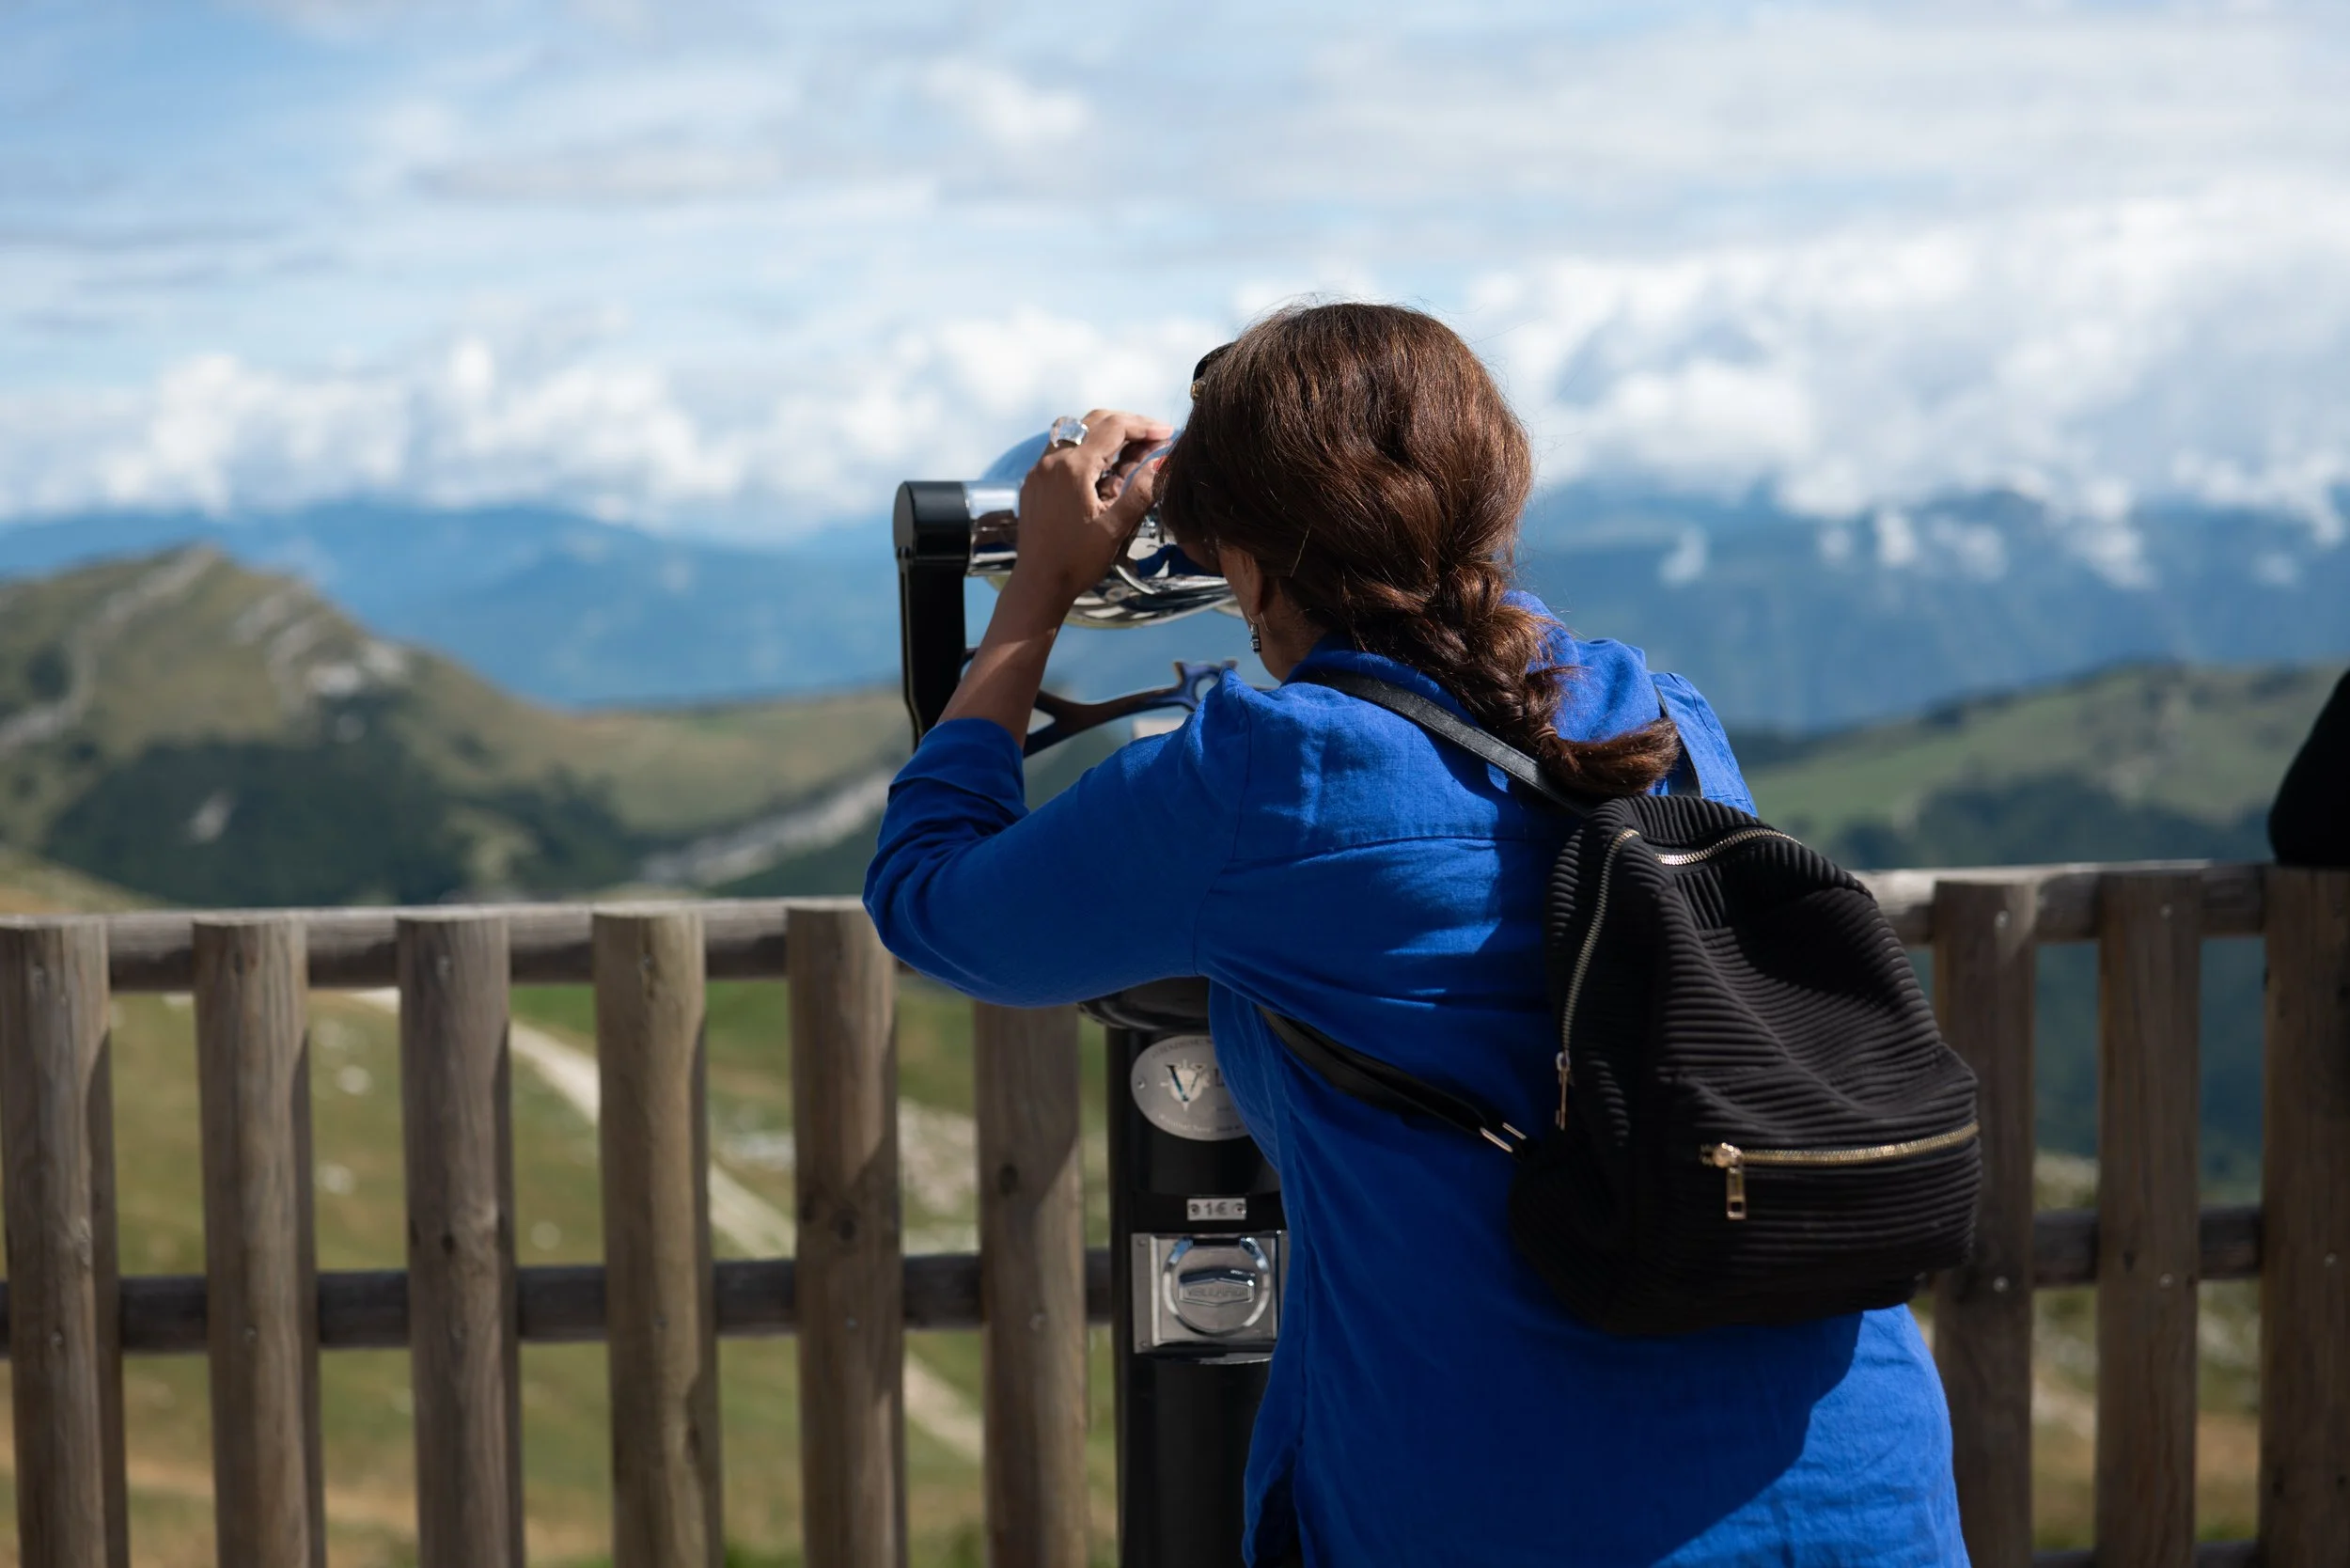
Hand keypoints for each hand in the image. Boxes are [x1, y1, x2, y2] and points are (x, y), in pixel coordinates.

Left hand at [1009, 409, 1173, 606]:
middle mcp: (1052, 459)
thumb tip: (1163, 462)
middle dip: (1127, 424)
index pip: (1114, 427)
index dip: (1145, 426)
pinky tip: (1104, 469)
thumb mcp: (1115, 528)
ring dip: (1106, 433)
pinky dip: (1087, 448)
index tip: (1168, 433)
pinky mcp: (1035, 481)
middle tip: (1154, 438)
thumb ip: (1140, 491)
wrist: (1038, 584)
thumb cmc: (1077, 561)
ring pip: (1076, 430)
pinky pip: (1062, 449)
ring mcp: (1040, 469)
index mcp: (1073, 467)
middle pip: (1094, 421)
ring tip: (1133, 450)